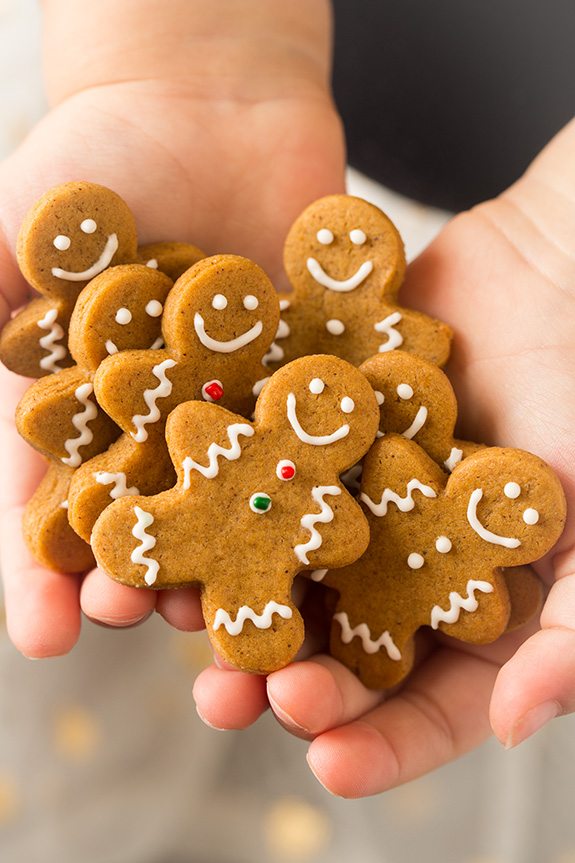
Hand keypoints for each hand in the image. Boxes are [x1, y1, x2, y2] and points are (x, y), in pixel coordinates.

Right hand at [0, 0, 343, 656]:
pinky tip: (330, 529)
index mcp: (81, 406)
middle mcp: (161, 424)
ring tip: (230, 604)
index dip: (41, 571)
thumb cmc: (92, 159)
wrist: (206, 103)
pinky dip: (325, 482)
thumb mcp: (16, 229)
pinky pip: (318, 436)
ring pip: (236, 504)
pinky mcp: (307, 379)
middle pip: (148, 521)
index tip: (41, 636)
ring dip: (234, 557)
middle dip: (138, 575)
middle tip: (134, 617)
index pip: (51, 503)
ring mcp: (239, 408)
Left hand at [192, 119, 574, 795]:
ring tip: (166, 614)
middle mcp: (399, 564)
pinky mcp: (310, 435)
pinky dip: (209, 494)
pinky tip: (162, 511)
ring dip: (222, 597)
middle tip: (226, 699)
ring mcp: (349, 499)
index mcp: (471, 605)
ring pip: (278, 570)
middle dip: (280, 679)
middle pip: (336, 647)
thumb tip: (515, 725)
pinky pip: (255, 473)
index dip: (382, 742)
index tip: (327, 764)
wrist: (552, 268)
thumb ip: (574, 626)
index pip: (429, 704)